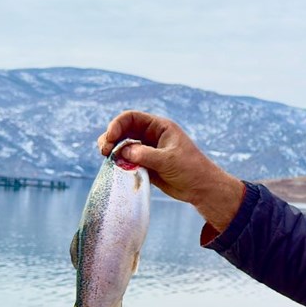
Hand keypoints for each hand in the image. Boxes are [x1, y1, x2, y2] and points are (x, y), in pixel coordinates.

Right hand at [98, 110, 244, 230]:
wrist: (201, 188)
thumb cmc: (191, 169)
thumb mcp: (168, 160)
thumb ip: (144, 155)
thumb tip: (122, 153)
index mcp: (159, 127)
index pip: (132, 118)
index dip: (117, 125)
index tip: (111, 138)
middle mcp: (151, 136)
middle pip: (123, 130)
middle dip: (111, 138)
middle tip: (104, 151)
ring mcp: (147, 150)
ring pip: (123, 146)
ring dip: (113, 151)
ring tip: (106, 159)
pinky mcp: (145, 165)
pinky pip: (127, 161)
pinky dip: (119, 164)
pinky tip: (115, 169)